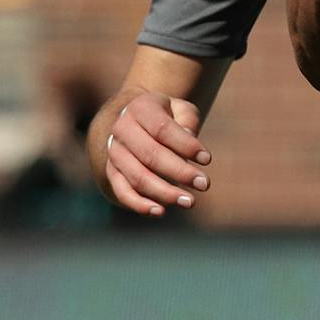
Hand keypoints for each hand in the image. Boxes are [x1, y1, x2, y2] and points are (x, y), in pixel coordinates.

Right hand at [102, 91, 212, 215]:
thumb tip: (190, 145)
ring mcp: (114, 152)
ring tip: (190, 201)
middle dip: (180, 172)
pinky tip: (160, 212)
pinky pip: (122, 191)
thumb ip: (187, 122)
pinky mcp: (112, 172)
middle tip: (205, 184)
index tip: (207, 159)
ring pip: (138, 176)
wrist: (136, 122)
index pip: (162, 129)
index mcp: (140, 108)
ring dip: (164, 192)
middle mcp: (122, 129)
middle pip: (151, 154)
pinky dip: (139, 204)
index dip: (185, 145)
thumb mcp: (180, 109)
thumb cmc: (167, 117)